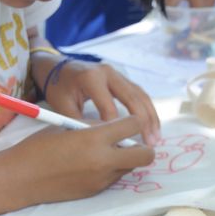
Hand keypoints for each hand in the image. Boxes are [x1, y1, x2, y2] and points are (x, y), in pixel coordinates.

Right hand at [10, 117, 154, 205]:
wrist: (21, 178)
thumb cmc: (40, 147)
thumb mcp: (69, 127)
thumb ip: (96, 127)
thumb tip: (117, 127)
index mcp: (94, 138)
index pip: (134, 125)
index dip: (134, 121)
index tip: (130, 121)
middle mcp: (104, 160)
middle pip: (146, 155)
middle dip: (145, 147)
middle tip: (132, 142)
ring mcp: (102, 178)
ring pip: (131, 167)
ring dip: (127, 158)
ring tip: (107, 152)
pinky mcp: (97, 190)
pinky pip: (116, 177)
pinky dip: (112, 169)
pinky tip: (93, 165)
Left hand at [44, 60, 159, 145]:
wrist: (58, 69)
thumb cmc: (60, 88)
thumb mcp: (62, 106)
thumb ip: (78, 123)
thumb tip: (98, 143)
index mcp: (91, 78)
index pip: (109, 106)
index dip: (116, 127)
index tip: (122, 146)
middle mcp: (108, 73)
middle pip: (132, 99)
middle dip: (143, 123)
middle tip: (150, 143)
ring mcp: (119, 75)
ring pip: (141, 96)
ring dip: (151, 118)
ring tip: (156, 137)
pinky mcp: (124, 79)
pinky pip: (141, 95)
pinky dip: (148, 111)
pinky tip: (153, 126)